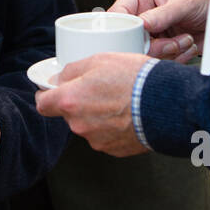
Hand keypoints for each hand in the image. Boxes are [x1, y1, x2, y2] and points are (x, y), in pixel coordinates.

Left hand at [35, 52, 151, 156]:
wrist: (166, 104)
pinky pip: (107, 137)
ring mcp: (97, 140)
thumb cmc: (135, 79)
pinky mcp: (115, 150)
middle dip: (80, 103)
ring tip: (120, 101)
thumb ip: (73, 70)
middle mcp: (79, 124)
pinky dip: (114, 128)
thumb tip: (60, 78)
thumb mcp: (100, 59)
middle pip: (69, 114)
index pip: (43, 104)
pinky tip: (129, 115)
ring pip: (89, 126)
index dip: (47, 96)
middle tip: (101, 90)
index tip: (52, 91)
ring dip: (98, 116)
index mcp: (70, 101)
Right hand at [110, 0, 209, 60]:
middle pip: (130, 38)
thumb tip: (141, 25)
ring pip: (146, 51)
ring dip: (168, 51)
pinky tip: (189, 44)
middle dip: (153, 45)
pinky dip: (176, 56)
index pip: (118, 12)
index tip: (140, 38)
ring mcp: (152, 31)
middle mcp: (143, 12)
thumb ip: (162, 14)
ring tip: (186, 40)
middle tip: (172, 44)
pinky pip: (160, 58)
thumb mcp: (185, 2)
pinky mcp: (163, 45)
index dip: (124, 28)